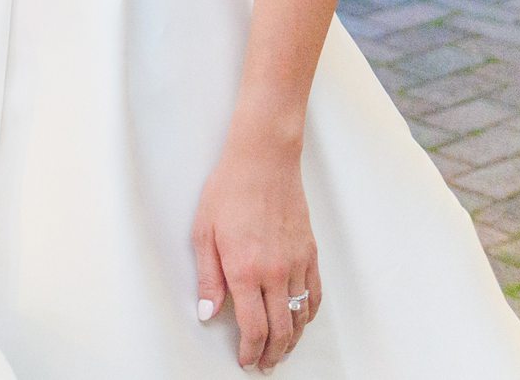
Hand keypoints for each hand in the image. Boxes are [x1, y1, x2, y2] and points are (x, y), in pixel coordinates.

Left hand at [193, 142, 321, 370]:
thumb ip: (208, 279)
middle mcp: (276, 272)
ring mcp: (297, 264)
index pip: (253, 327)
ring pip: (301, 316)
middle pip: (281, 330)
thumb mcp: (203, 233)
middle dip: (272, 353)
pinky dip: (309, 314)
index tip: (246, 360)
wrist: (263, 161)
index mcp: (245, 270)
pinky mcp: (310, 253)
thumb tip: (208, 313)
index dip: (250, 350)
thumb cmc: (229, 191)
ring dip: (292, 339)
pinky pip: (315, 294)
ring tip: (281, 350)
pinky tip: (300, 320)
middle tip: (264, 363)